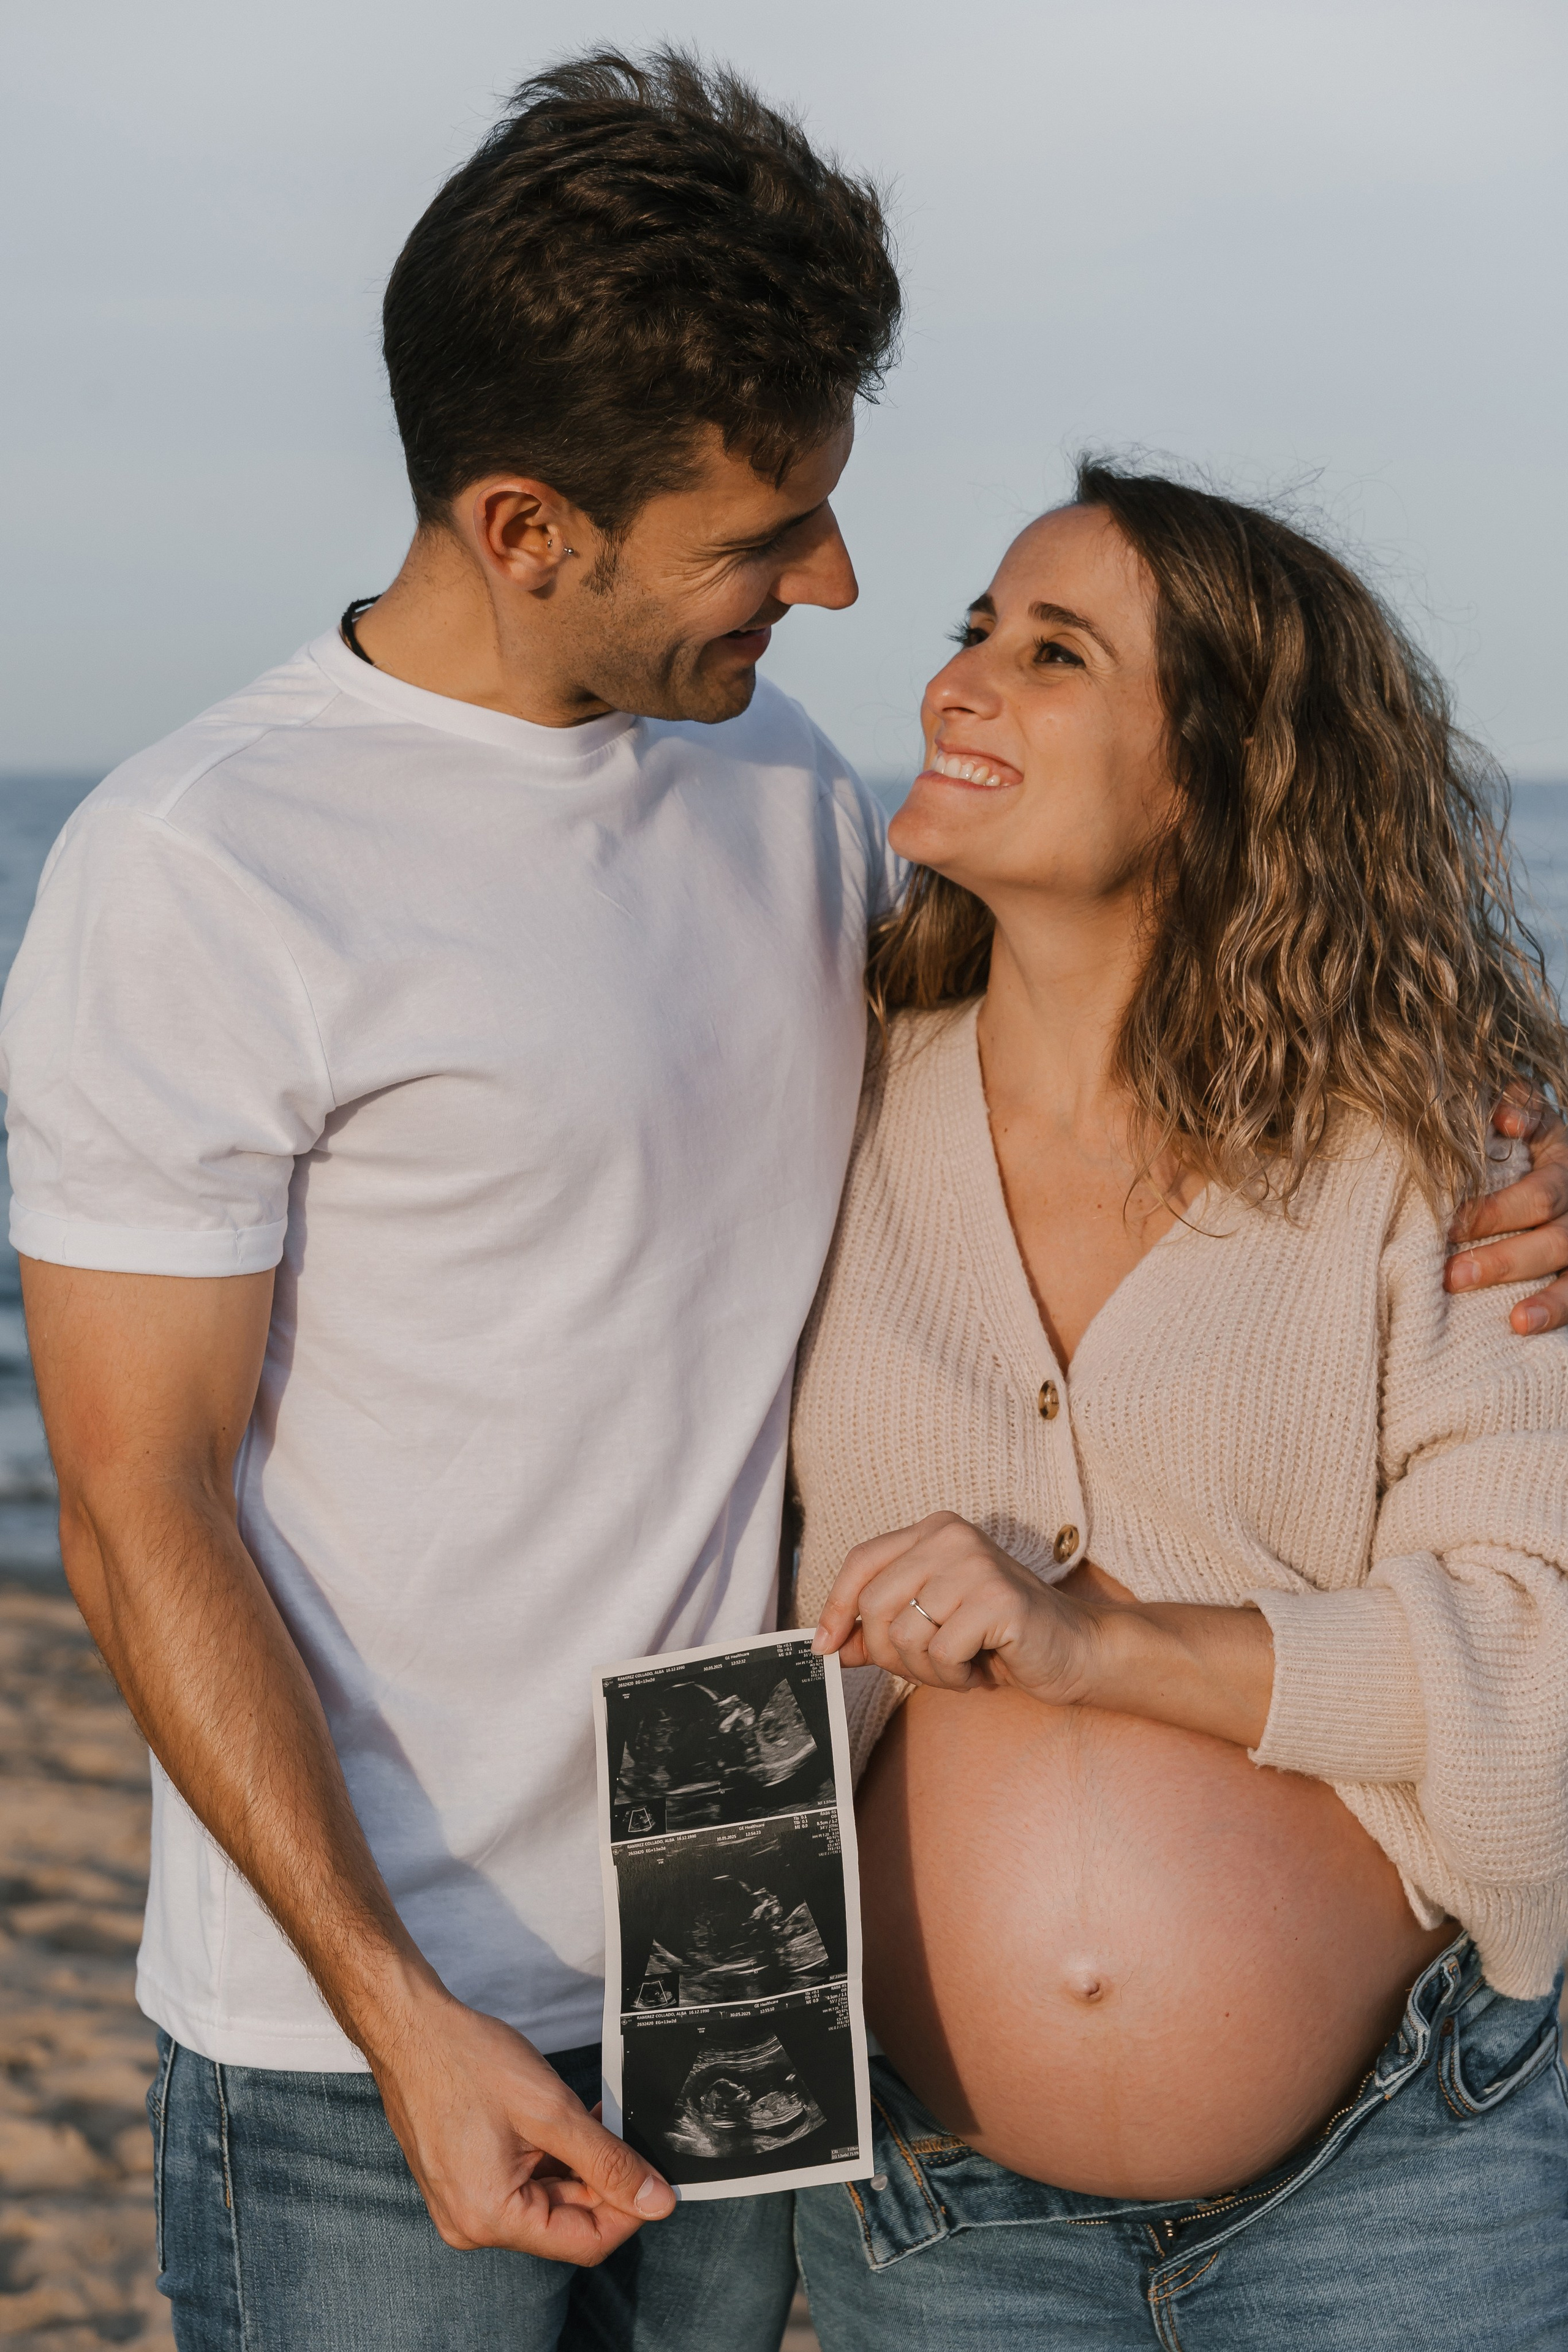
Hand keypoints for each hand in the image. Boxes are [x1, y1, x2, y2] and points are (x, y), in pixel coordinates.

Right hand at [368, 1976, 674, 2263]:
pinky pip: (519, 2185)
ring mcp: (463, 2205)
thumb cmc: (466, 2062)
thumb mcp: (551, 2111)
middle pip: (564, 2223)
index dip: (629, 2211)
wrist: (409, 2029)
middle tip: (619, 2131)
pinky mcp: (462, 2182)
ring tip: (587, 2116)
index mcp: (490, 2219)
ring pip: (544, 2202)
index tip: (657, 2179)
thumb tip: (657, 2203)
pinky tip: (560, 2122)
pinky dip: (548, 2159)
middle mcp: (472, 2225)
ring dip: (575, 2166)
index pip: (584, 2243)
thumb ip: (608, 2161)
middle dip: (600, 2181)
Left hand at [810, 1511, 1101, 1702]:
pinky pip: (940, 1652)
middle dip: (888, 1653)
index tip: (825, 1647)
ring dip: (925, 1670)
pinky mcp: (997, 1599)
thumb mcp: (932, 1623)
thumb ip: (883, 1627)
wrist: (1075, 1649)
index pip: (861, 1562)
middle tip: (923, 1668)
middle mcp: (952, 1537)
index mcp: (933, 1531)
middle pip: (875, 1602)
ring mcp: (976, 1564)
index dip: (836, 1607)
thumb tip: (831, 1644)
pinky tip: (979, 1669)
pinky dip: (953, 1675)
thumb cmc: (999, 1637)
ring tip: (957, 1667)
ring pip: (905, 1633)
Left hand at [1447, 1093, 1567, 1332]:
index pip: (1535, 1195)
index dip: (1493, 1212)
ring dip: (1543, 1299)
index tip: (1448, 1227)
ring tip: (1513, 1321)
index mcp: (1560, 1164)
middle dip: (1501, 1259)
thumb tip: (1502, 1116)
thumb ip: (1514, 1106)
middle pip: (1550, 1239)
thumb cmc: (1522, 1137)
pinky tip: (1523, 1325)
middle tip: (1452, 1275)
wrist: (1554, 1159)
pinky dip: (1554, 1311)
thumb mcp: (1525, 1114)